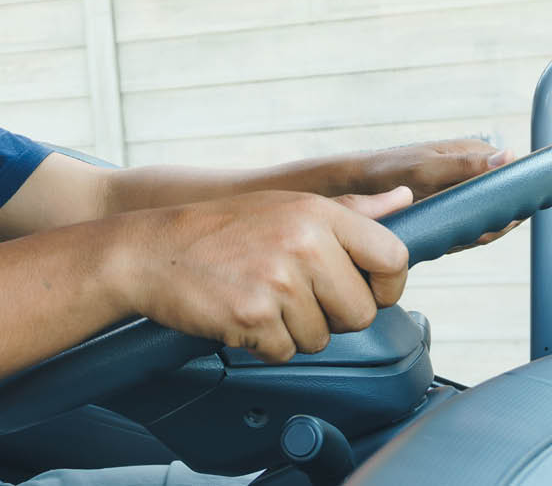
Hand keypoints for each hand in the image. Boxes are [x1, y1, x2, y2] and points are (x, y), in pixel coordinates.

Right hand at [116, 187, 412, 363]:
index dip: (384, 285)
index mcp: (317, 212)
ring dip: (292, 331)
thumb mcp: (284, 205)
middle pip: (361, 311)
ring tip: (257, 298)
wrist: (148, 251)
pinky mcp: (253, 316)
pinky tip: (239, 314)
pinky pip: (284, 352)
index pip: (393, 257)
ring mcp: (278, 280)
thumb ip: (349, 210)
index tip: (359, 288)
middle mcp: (303, 242)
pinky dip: (262, 344)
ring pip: (321, 337)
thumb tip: (402, 199)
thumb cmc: (217, 229)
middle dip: (331, 315)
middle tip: (290, 294)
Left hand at [349, 139, 521, 251]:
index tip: (498, 219)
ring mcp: (467, 189)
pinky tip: (447, 242)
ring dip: (476, 232)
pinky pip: (471, 225)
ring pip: (489, 217)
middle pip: (505, 201)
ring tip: (453, 238)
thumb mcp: (428, 168)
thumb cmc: (391, 170)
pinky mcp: (455, 206)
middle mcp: (477, 170)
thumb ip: (466, 165)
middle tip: (466, 233)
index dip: (514, 199)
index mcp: (477, 153)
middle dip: (492, 221)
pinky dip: (462, 236)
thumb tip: (511, 156)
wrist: (360, 183)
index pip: (514, 176)